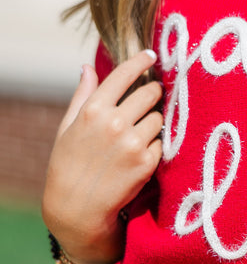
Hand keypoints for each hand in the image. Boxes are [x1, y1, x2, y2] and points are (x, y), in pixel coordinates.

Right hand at [42, 49, 162, 263]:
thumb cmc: (68, 164)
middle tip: (150, 98)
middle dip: (153, 92)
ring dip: (153, 122)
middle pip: (150, 92)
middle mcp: (115, 123)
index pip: (124, 74)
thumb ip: (82, 95)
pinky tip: (138, 155)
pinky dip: (154, 146)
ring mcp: (133, 143)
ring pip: (159, 118)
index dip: (141, 61)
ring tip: (137, 135)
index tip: (151, 55)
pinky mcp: (147, 162)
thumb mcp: (68, 126)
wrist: (77, 208)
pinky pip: (160, 143)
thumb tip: (87, 67)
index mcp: (93, 109)